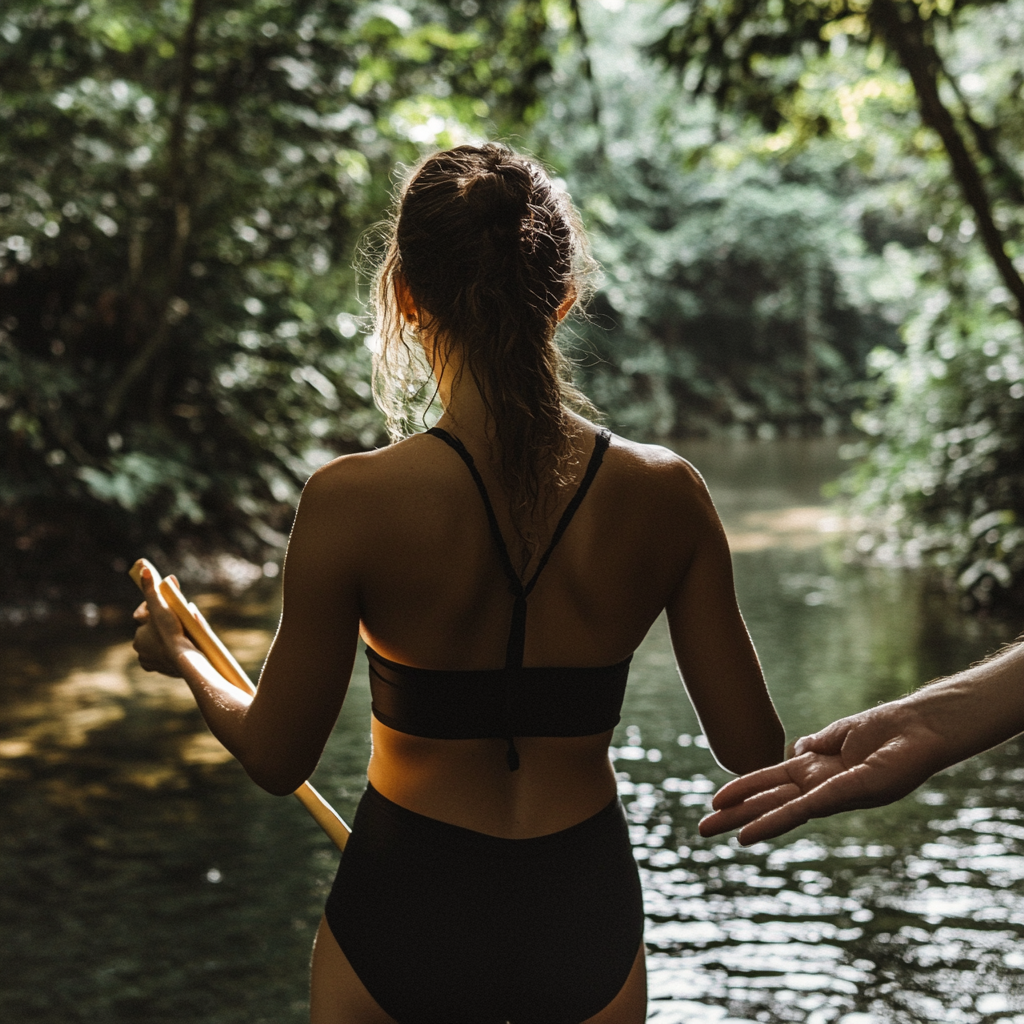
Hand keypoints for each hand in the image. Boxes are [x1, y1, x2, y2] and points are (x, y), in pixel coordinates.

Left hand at [132, 569, 196, 676]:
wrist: (188, 662)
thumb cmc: (175, 633)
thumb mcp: (163, 606)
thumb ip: (152, 588)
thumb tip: (143, 568)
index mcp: (139, 634)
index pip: (144, 616)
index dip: (156, 609)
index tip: (168, 606)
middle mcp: (140, 649)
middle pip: (151, 631)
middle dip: (161, 624)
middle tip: (178, 619)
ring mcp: (150, 661)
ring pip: (156, 644)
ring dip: (165, 638)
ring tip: (182, 633)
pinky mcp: (160, 669)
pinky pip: (162, 658)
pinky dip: (168, 652)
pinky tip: (179, 648)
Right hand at [698, 700, 948, 844]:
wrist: (920, 728)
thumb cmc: (887, 730)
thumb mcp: (840, 734)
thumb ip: (815, 745)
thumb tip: (794, 753)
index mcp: (816, 771)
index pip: (770, 783)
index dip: (742, 790)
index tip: (715, 802)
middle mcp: (819, 786)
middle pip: (768, 801)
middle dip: (734, 815)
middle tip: (700, 830)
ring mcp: (830, 792)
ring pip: (777, 810)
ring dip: (744, 822)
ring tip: (712, 833)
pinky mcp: (843, 793)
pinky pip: (802, 810)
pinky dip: (773, 822)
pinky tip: (750, 834)